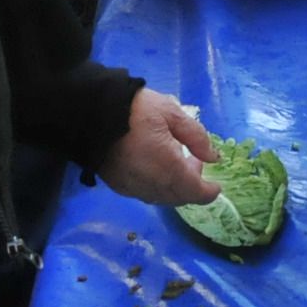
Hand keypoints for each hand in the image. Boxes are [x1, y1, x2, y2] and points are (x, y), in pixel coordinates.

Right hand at [98, 89, 220, 206]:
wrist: (90, 113)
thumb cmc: (135, 109)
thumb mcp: (172, 113)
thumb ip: (196, 137)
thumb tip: (212, 158)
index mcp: (169, 169)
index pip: (195, 193)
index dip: (209, 193)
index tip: (216, 186)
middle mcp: (152, 185)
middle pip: (179, 198)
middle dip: (192, 186)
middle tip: (194, 161)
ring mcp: (133, 188)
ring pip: (162, 198)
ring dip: (174, 187)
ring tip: (176, 161)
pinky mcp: (118, 185)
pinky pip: (144, 193)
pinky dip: (157, 186)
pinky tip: (156, 167)